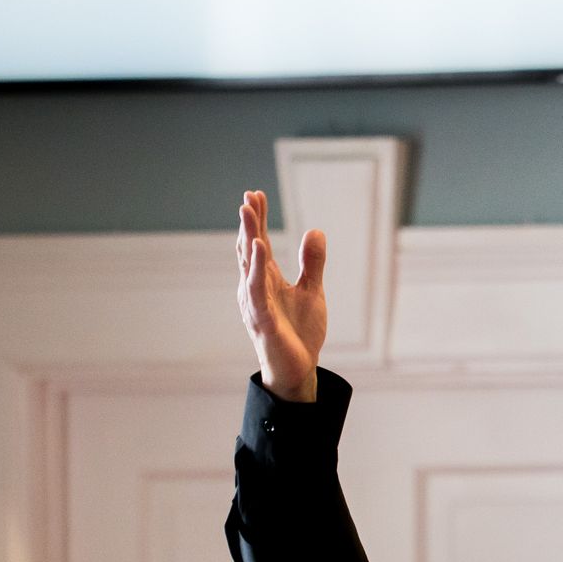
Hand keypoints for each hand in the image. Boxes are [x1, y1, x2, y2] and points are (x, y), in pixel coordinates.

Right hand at [236, 189, 327, 402]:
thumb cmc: (300, 331)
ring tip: (246, 211)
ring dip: (247, 236)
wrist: (299, 368)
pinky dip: (255, 267)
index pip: (260, 242)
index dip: (258, 218)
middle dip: (249, 222)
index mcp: (267, 279)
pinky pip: (256, 288)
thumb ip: (313, 263)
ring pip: (248, 264)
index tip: (256, 194)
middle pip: (250, 247)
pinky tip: (258, 247)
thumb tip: (316, 231)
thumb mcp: (312, 290)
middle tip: (248, 196)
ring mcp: (256, 301)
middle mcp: (256, 286)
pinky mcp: (261, 318)